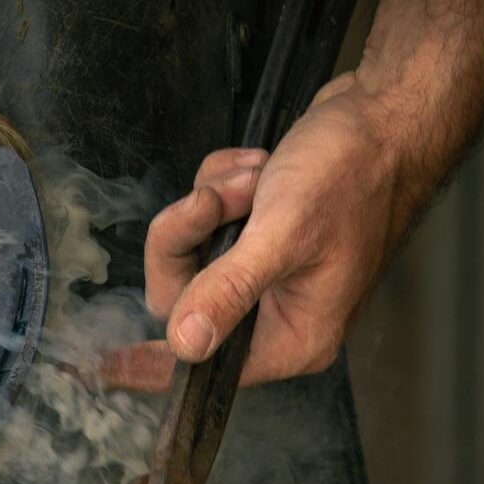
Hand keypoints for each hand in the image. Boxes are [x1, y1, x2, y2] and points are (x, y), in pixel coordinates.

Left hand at [102, 73, 412, 391]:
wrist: (384, 114)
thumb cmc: (354, 176)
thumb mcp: (283, 236)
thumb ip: (228, 291)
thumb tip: (185, 345)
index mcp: (294, 336)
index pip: (205, 365)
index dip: (150, 365)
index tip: (99, 368)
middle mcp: (278, 313)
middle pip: (182, 294)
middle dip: (192, 234)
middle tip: (220, 199)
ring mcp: (266, 272)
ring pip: (191, 249)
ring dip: (214, 201)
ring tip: (257, 176)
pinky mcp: (257, 233)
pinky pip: (208, 218)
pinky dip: (225, 183)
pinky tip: (262, 167)